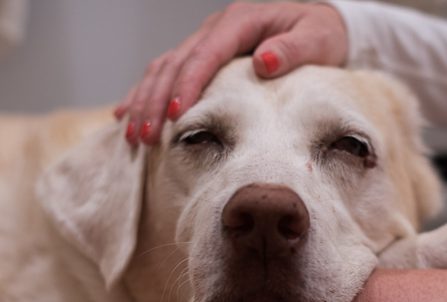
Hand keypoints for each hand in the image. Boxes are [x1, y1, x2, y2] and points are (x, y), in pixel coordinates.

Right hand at [115, 1, 347, 145]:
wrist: (321, 25)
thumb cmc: (321, 34)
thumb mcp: (317, 39)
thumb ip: (294, 49)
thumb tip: (263, 61)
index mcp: (240, 21)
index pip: (205, 54)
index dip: (188, 84)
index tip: (177, 115)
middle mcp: (217, 28)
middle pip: (175, 63)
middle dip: (156, 101)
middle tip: (146, 136)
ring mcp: (206, 41)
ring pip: (162, 68)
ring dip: (144, 100)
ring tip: (133, 134)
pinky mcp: (203, 56)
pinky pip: (166, 73)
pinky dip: (144, 94)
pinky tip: (125, 115)